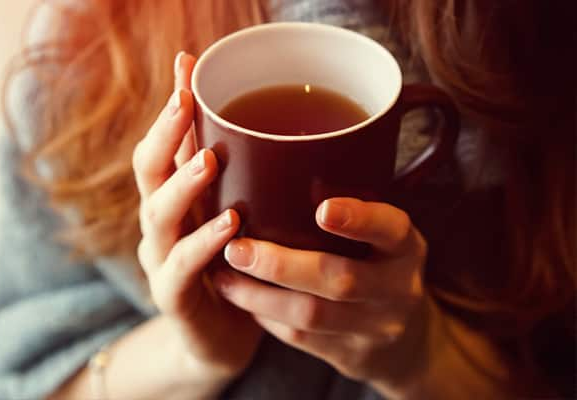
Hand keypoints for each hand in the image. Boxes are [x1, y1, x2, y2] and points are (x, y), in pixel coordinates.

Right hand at [132, 52, 261, 380]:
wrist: (223, 337)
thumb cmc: (234, 266)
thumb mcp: (236, 214)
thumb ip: (243, 177)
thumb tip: (277, 128)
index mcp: (174, 198)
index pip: (162, 143)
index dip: (171, 106)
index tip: (188, 64)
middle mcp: (160, 223)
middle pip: (147, 170)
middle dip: (166, 134)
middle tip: (187, 102)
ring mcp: (160, 259)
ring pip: (157, 215)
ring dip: (183, 185)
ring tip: (209, 159)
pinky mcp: (173, 296)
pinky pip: (181, 268)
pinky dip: (203, 244)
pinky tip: (230, 226)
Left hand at [212, 198, 429, 392]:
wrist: (406, 343)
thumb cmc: (378, 266)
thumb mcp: (383, 237)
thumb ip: (351, 208)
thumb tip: (275, 159)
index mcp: (406, 247)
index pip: (391, 229)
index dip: (359, 219)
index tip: (322, 209)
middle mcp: (397, 288)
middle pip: (339, 279)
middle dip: (281, 264)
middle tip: (236, 248)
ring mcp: (375, 327)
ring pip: (311, 314)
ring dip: (259, 295)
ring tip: (224, 275)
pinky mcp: (349, 355)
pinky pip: (300, 337)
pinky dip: (265, 316)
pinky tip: (240, 297)